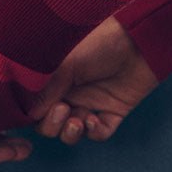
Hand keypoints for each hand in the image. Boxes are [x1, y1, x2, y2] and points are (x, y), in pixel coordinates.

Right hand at [28, 15, 158, 145]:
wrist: (142, 38)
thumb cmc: (104, 40)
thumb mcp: (69, 60)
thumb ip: (47, 87)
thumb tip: (30, 113)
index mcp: (58, 76)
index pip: (37, 105)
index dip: (34, 114)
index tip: (38, 112)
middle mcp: (73, 90)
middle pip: (51, 122)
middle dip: (52, 125)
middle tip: (63, 110)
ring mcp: (94, 101)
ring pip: (72, 131)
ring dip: (70, 132)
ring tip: (78, 120)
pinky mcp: (114, 110)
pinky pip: (98, 133)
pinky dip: (94, 132)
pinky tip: (95, 120)